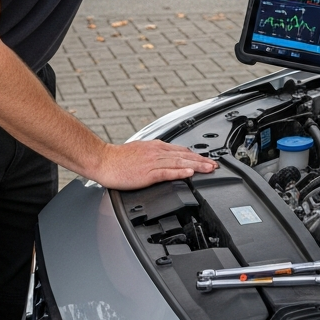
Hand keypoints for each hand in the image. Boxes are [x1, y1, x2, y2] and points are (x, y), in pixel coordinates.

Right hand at [90, 140, 218, 189]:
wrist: (103, 160)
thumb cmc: (118, 159)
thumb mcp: (139, 151)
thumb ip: (153, 155)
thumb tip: (165, 160)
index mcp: (155, 147)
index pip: (181, 150)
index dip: (196, 155)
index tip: (207, 160)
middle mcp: (157, 152)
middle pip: (184, 155)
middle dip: (202, 160)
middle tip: (215, 165)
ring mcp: (153, 162)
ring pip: (180, 162)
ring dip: (197, 165)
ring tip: (209, 169)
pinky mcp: (148, 173)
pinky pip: (167, 172)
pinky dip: (180, 172)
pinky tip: (190, 173)